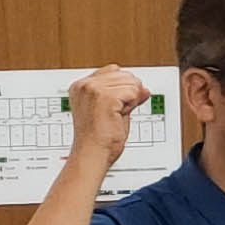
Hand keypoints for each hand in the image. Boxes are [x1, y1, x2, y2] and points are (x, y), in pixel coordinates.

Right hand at [60, 65, 152, 186]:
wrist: (92, 154)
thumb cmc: (99, 140)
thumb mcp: (113, 111)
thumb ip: (126, 96)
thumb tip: (144, 89)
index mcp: (81, 86)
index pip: (114, 71)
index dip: (123, 88)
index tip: (116, 106)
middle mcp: (85, 85)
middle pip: (125, 74)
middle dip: (128, 94)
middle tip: (115, 114)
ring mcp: (93, 89)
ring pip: (131, 82)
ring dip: (130, 100)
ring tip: (115, 116)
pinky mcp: (105, 96)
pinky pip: (133, 92)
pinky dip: (132, 105)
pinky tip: (118, 116)